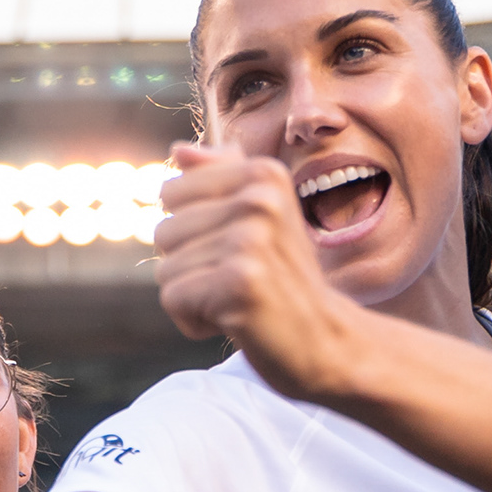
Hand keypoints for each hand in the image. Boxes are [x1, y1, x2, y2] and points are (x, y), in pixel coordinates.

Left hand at [150, 143, 361, 396]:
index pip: (170, 193)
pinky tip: (235, 321)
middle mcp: (260, 199)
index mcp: (263, 173)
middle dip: (190, 267)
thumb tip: (177, 150)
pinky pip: (173, 299)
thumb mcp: (262, 219)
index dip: (191, 232)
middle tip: (240, 281)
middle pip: (164, 232)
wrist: (327, 341)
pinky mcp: (240, 283)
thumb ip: (221, 178)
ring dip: (193, 297)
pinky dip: (193, 321)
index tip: (236, 250)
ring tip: (239, 300)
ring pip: (166, 269)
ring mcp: (251, 240)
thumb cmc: (285, 280)